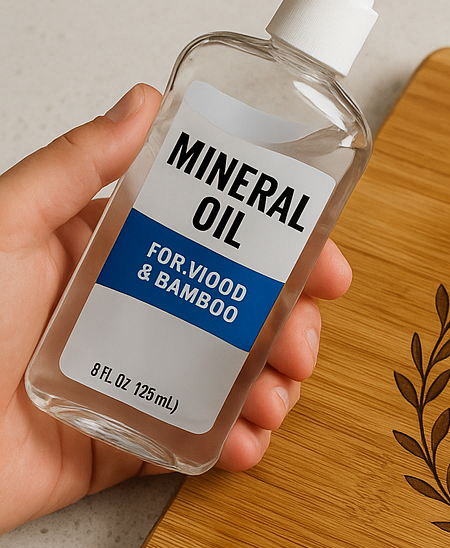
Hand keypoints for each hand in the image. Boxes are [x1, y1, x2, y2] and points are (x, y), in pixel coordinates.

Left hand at [0, 84, 350, 534]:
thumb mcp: (9, 224)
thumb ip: (78, 165)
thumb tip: (142, 104)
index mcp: (111, 261)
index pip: (215, 247)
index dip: (277, 254)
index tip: (320, 263)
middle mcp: (134, 319)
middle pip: (240, 317)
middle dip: (289, 329)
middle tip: (298, 339)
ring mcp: (139, 383)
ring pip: (235, 380)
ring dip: (274, 387)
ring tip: (273, 394)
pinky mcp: (134, 442)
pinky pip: (203, 441)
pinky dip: (240, 443)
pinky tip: (247, 438)